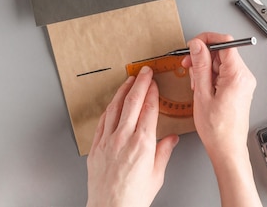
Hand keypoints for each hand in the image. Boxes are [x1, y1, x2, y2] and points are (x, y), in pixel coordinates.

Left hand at [86, 67, 178, 206]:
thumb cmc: (133, 198)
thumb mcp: (156, 175)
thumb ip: (164, 153)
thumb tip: (171, 139)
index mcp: (142, 144)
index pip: (149, 109)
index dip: (152, 93)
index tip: (155, 83)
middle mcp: (123, 139)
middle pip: (132, 102)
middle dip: (139, 83)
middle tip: (144, 72)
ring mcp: (107, 141)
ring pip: (115, 108)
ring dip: (123, 91)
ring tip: (129, 80)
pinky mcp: (96, 147)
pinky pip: (103, 121)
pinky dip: (109, 108)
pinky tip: (113, 103)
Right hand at [182, 32, 262, 206]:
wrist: (227, 148)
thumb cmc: (217, 129)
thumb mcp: (202, 93)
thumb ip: (199, 66)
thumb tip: (197, 45)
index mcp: (237, 75)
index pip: (225, 42)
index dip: (207, 40)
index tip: (193, 46)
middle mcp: (244, 76)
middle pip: (222, 52)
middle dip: (202, 57)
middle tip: (189, 67)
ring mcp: (242, 82)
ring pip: (220, 62)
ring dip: (204, 69)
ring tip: (196, 85)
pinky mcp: (239, 88)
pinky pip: (223, 73)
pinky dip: (210, 77)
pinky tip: (203, 89)